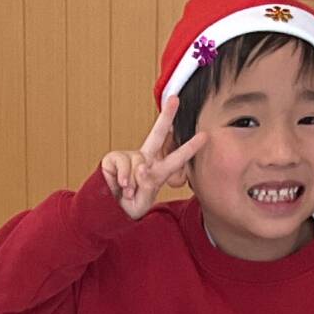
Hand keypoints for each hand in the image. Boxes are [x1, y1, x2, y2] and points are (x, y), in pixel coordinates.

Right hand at [98, 97, 207, 222]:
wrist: (108, 214)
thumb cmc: (128, 209)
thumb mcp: (144, 203)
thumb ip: (147, 184)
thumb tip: (141, 166)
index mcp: (156, 172)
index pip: (176, 159)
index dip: (190, 148)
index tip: (205, 136)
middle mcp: (144, 160)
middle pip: (158, 134)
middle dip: (166, 115)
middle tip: (175, 98)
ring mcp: (129, 158)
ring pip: (137, 161)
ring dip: (132, 183)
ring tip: (127, 193)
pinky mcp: (113, 158)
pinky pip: (122, 164)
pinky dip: (122, 177)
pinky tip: (119, 186)